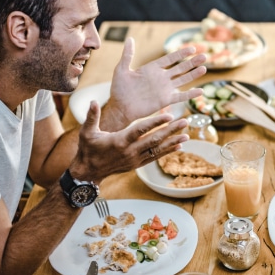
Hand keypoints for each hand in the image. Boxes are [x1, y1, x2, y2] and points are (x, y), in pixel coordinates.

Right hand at [72, 101, 188, 181]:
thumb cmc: (88, 149)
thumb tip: (92, 101)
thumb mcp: (87, 132)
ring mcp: (135, 159)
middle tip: (185, 122)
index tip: (169, 116)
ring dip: (173, 141)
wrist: (89, 172)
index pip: (140, 130)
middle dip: (171, 130)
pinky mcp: (137, 164)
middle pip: (154, 139)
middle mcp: (130, 151)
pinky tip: (178, 146)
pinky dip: (167, 151)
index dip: (155, 122)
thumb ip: (91, 117)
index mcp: (119, 141)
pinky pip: (155, 157)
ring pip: (157, 149)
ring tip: (186, 134)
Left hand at [106, 37, 206, 126]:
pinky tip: (200, 91)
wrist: (120, 108)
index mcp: (152, 69)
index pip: (170, 59)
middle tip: (204, 55)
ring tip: (204, 68)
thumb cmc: (119, 89)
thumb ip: (128, 55)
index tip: (192, 48)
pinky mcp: (165, 100)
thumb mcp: (121, 69)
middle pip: (180, 68)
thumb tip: (130, 39)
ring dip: (194, 75)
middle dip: (192, 62)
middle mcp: (161, 78)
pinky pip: (180, 96)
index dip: (181, 54)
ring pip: (183, 80)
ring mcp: (164, 89)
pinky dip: (190, 94)